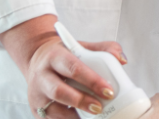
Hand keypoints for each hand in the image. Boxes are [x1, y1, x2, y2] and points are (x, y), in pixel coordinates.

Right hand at [0, 15, 126, 118]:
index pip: (74, 69)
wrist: (37, 60)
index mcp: (55, 57)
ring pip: (53, 110)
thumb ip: (104, 49)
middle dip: (81, 101)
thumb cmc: (64, 56)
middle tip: (100, 107)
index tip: (109, 91)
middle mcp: (42, 76)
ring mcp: (37, 95)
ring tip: (93, 117)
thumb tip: (122, 60)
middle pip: (59, 91)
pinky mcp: (36, 109)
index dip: (92, 81)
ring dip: (74, 117)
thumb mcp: (82, 47)